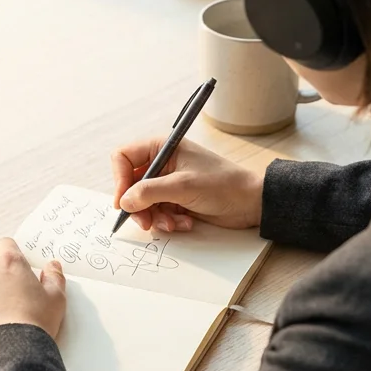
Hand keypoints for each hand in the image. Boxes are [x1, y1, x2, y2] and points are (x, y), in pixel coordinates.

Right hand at [110, 138, 262, 231]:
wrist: (250, 203)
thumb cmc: (222, 184)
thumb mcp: (182, 186)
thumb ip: (149, 192)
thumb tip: (124, 202)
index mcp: (161, 147)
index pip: (123, 158)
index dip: (119, 180)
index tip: (123, 202)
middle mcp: (162, 163)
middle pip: (130, 185)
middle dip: (138, 206)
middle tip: (146, 222)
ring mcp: (168, 183)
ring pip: (143, 203)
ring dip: (155, 217)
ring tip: (173, 223)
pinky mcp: (176, 200)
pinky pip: (158, 213)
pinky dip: (167, 221)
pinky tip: (184, 223)